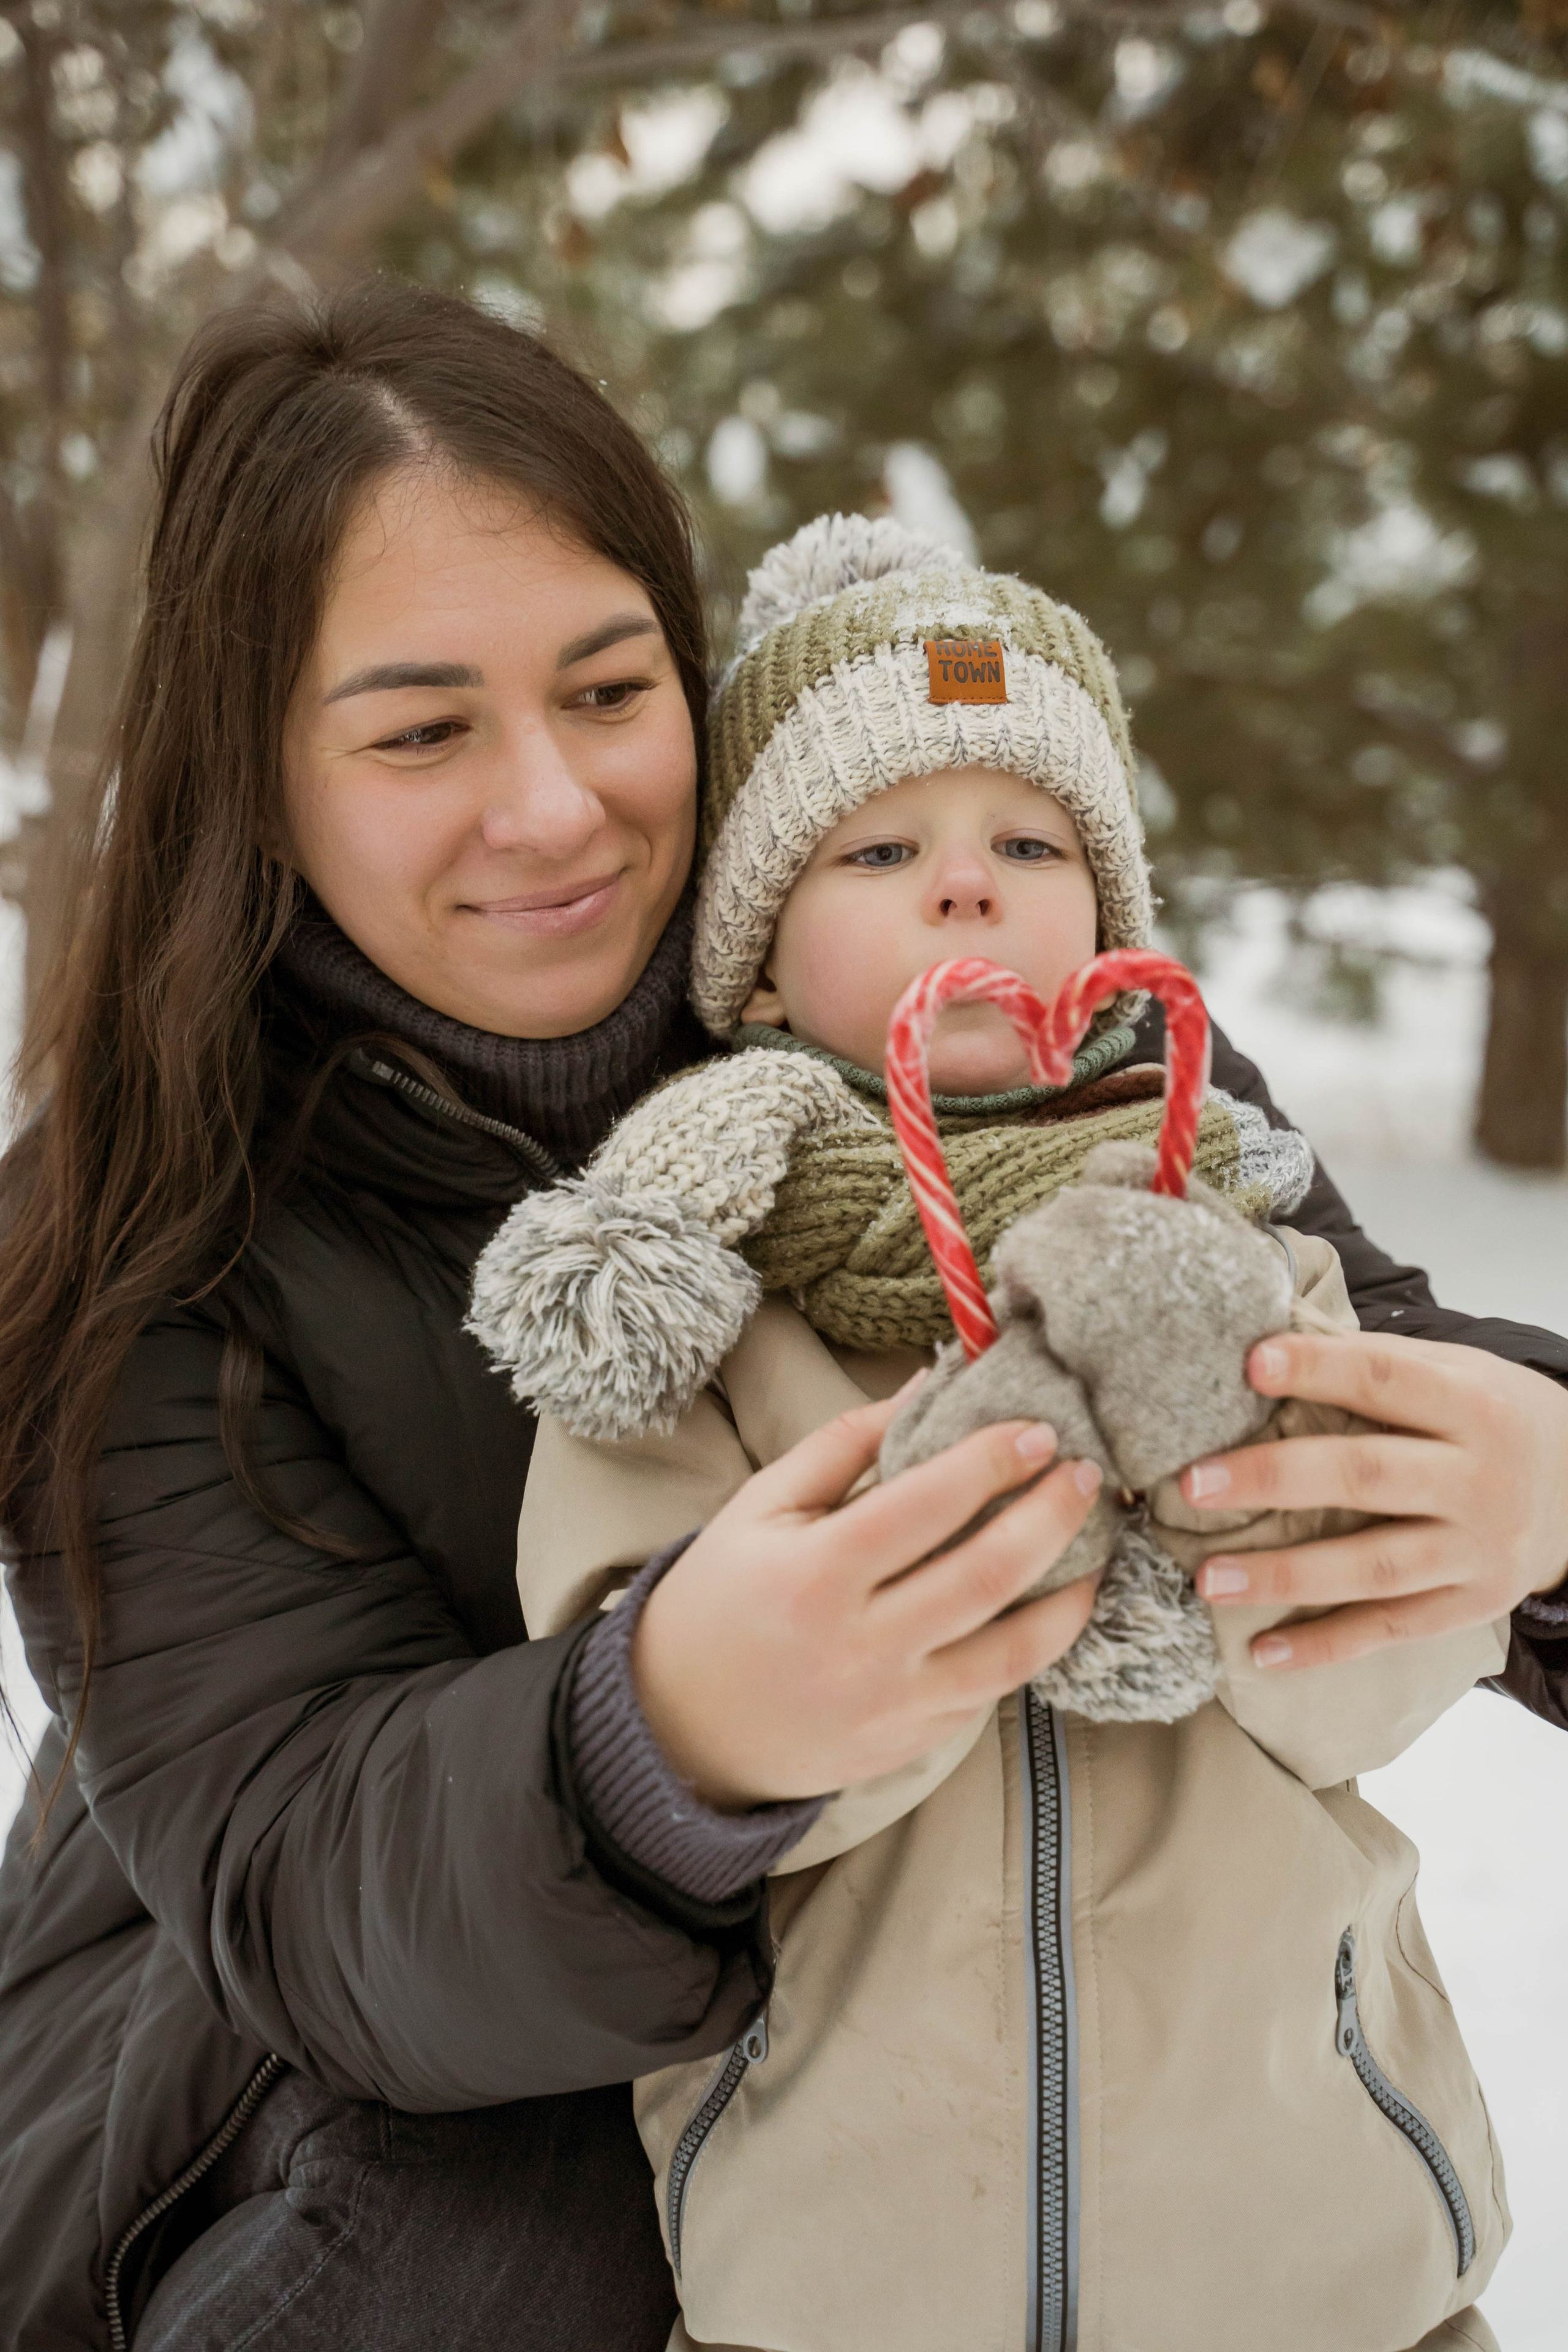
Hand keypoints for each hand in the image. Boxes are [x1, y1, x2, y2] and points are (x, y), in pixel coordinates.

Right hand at [633, 1393, 1102, 1807]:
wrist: (683, 1725)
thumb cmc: (725, 1595)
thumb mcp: (763, 1506)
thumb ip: (847, 1442)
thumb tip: (933, 1380)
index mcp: (816, 1572)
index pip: (926, 1504)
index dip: (993, 1461)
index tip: (1040, 1430)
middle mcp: (861, 1643)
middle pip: (987, 1574)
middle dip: (1053, 1515)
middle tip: (1088, 1474)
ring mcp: (894, 1703)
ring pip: (1015, 1648)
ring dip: (1072, 1590)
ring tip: (1099, 1543)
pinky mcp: (915, 1741)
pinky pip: (993, 1689)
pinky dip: (1034, 1642)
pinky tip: (1053, 1600)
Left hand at [1186, 1329, 1567, 1670]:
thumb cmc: (1493, 1417)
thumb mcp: (1456, 1372)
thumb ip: (1375, 1366)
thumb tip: (1265, 1352)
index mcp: (1474, 1405)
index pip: (1385, 1381)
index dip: (1317, 1370)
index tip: (1249, 1365)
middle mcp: (1480, 1479)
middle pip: (1367, 1476)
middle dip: (1274, 1479)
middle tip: (1193, 1483)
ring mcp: (1479, 1550)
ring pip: (1372, 1566)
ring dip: (1285, 1575)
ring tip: (1208, 1578)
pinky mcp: (1473, 1605)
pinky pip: (1391, 1628)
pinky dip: (1326, 1644)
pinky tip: (1264, 1650)